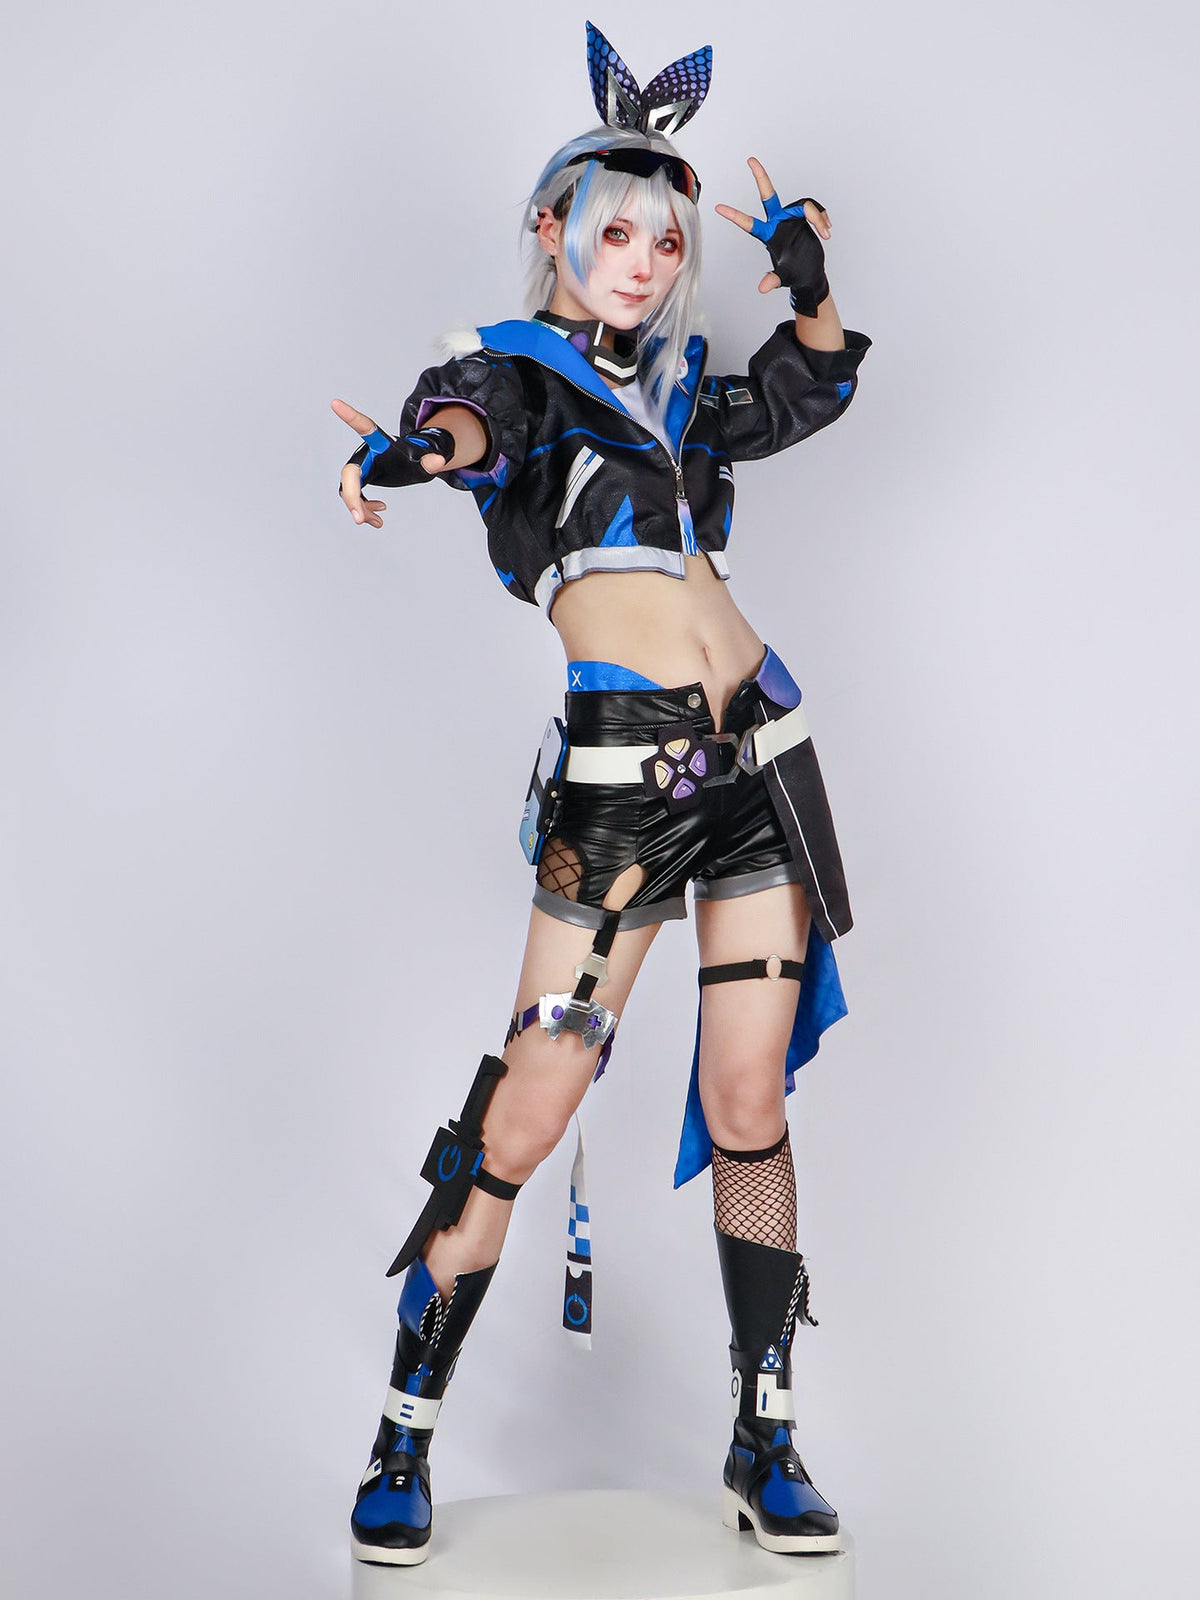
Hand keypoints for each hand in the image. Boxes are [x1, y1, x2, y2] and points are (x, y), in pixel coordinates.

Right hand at [331, 399, 453, 526]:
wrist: (414, 466)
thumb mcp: (425, 461)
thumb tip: (441, 461)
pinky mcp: (360, 482)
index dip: (350, 415)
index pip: (363, 426)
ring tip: (379, 522)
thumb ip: (430, 461)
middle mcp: (364, 455)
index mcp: (378, 443)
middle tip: (359, 519)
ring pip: (349, 492)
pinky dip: (365, 511)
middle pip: (349, 475)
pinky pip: (355, 499)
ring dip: (361, 509)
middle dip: (352, 497)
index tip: (335, 402)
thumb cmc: (416, 459)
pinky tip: (379, 519)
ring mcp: (360, 469)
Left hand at [715, 157, 830, 306]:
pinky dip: (822, 218)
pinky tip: (826, 230)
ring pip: (802, 205)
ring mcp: (791, 218)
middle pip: (769, 195)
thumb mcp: (783, 279)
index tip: (718, 208)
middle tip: (751, 160)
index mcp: (768, 236)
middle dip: (760, 177)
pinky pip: (814, 209)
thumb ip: (773, 279)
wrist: (810, 275)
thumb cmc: (794, 276)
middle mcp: (778, 223)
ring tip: (825, 232)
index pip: (749, 223)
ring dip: (816, 216)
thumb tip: (763, 287)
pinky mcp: (805, 218)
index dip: (735, 216)